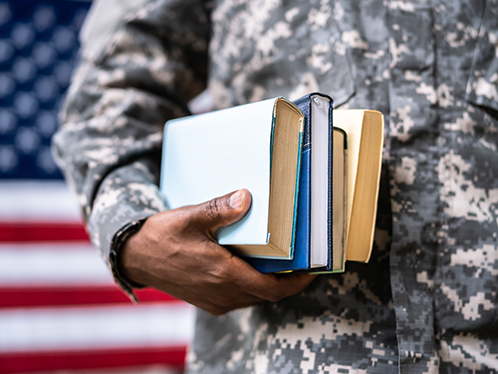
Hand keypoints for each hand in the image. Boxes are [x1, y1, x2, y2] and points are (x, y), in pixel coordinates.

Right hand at [118, 189, 315, 314]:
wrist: (134, 256)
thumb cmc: (161, 237)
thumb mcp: (191, 217)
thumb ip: (220, 209)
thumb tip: (246, 197)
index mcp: (223, 274)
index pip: (272, 289)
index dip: (297, 283)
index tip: (313, 271)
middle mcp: (221, 293)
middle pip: (267, 294)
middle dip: (287, 282)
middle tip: (301, 262)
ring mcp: (213, 300)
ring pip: (253, 297)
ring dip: (269, 284)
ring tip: (281, 263)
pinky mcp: (206, 300)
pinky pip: (239, 297)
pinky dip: (252, 286)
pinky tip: (252, 267)